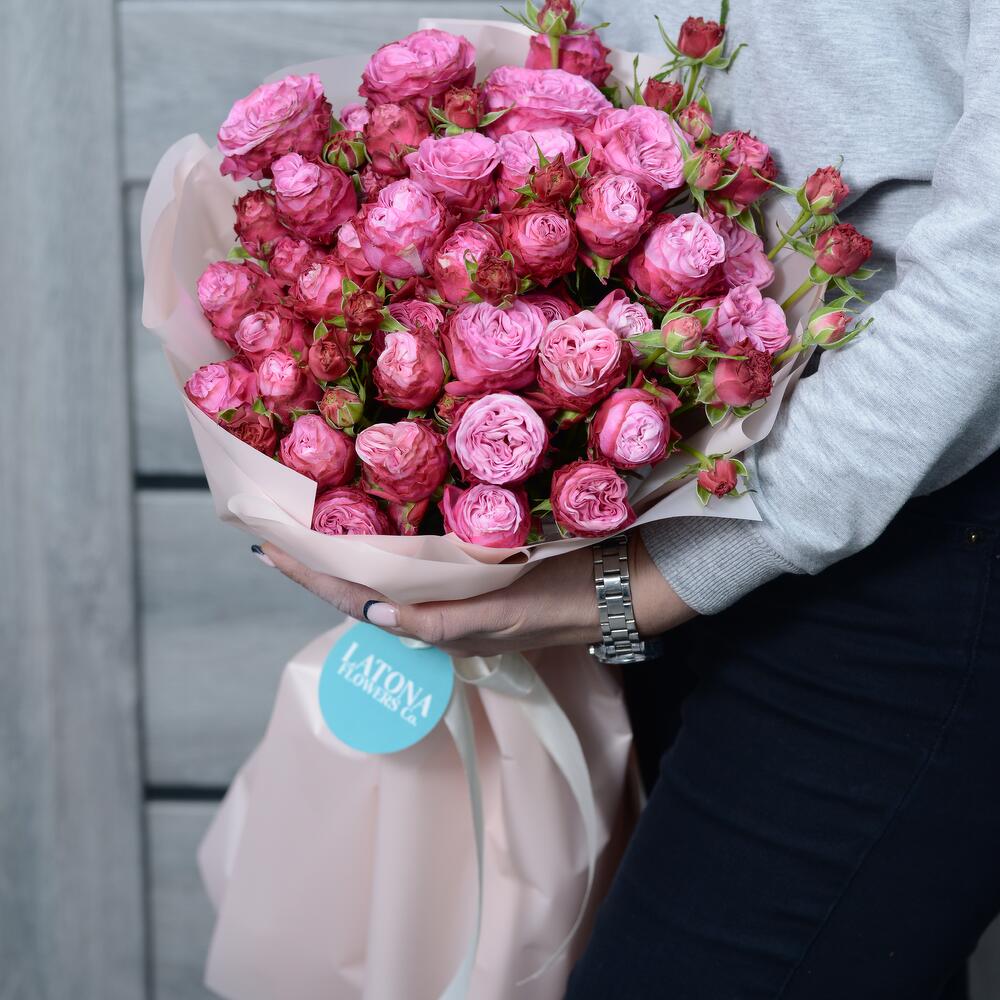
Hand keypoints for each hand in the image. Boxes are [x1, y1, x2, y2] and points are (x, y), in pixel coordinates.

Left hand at [256, 533, 693, 656]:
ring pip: (380, 571)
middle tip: (275, 525)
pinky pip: (412, 558)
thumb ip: (439, 623)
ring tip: (309, 522)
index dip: (309, 574)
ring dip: (343, 549)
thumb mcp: (498, 618)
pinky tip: (375, 522)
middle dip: (314, 559)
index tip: (267, 547)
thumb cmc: (553, 607)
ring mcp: (447, 591)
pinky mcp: (466, 572)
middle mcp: (430, 609)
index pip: (353, 598)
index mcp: (430, 625)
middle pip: (356, 583)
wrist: (604, 593)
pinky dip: (383, 542)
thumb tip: (372, 614)